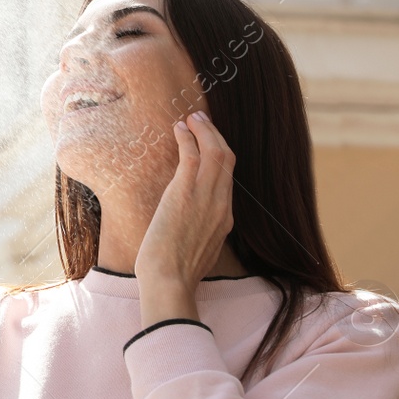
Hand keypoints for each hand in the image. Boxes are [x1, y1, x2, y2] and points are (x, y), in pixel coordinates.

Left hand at [136, 110, 235, 324]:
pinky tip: (179, 129)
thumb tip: (189, 225)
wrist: (170, 280)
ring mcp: (206, 197)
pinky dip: (188, 138)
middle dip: (215, 136)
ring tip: (192, 118)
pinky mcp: (185, 193)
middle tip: (202, 120)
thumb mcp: (198, 250)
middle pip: (227, 159)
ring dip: (204, 130)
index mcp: (225, 219)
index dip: (220, 157)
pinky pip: (192, 156)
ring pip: (214, 152)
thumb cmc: (175, 272)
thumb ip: (200, 232)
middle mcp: (221, 204)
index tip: (209, 144)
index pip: (228, 179)